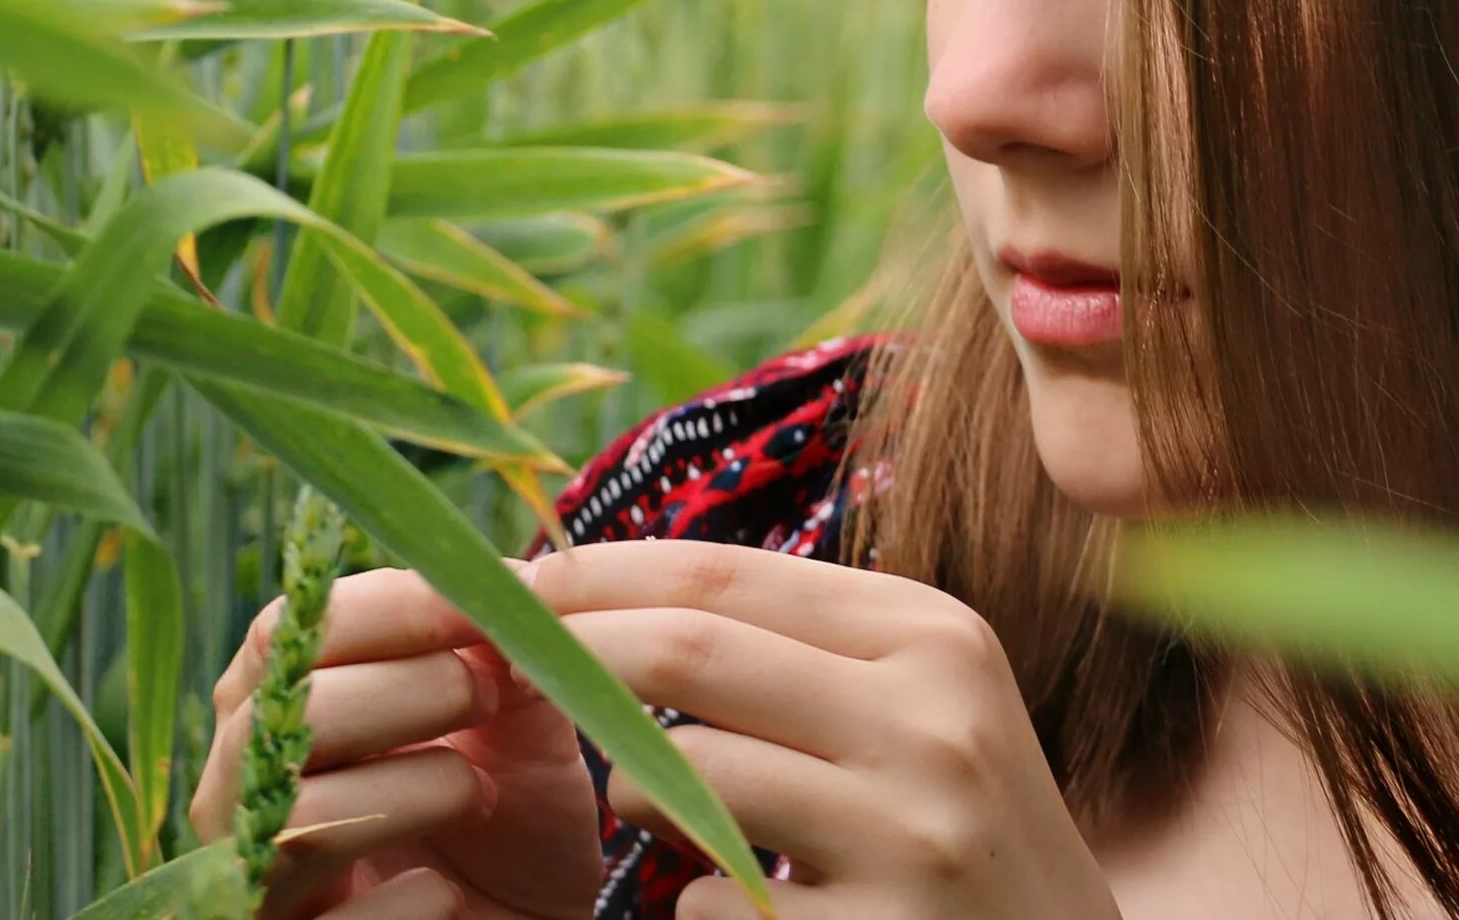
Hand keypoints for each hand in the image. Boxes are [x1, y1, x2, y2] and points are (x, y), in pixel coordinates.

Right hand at [188, 566, 607, 919]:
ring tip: (479, 792)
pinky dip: (406, 902)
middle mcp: (243, 792)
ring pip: (301, 817)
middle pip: (288, 713)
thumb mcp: (516, 719)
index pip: (289, 631)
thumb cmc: (508, 811)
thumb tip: (503, 582)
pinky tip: (446, 891)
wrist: (527, 919)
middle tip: (487, 697)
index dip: (391, 609)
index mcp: (277, 706)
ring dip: (411, 787)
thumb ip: (497, 650)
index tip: (481, 609)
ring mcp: (256, 881)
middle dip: (405, 690)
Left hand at [526, 539, 1124, 919]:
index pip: (724, 572)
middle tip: (503, 667)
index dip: (599, 572)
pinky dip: (693, 901)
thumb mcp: (915, 699)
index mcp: (933, 634)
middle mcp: (931, 719)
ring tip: (650, 807)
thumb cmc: (955, 818)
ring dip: (630, 794)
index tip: (512, 582)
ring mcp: (909, 836)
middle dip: (574, 654)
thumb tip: (613, 588)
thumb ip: (798, 643)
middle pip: (690, 651)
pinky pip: (708, 903)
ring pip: (684, 778)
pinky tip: (744, 905)